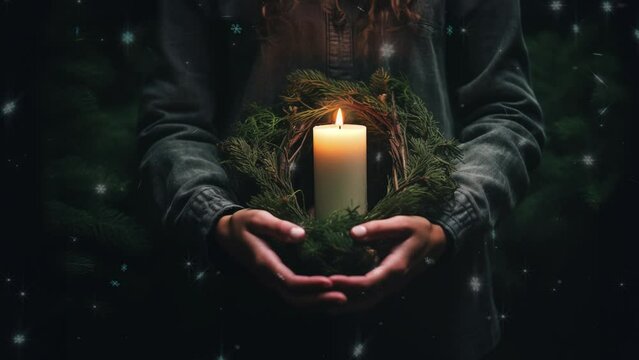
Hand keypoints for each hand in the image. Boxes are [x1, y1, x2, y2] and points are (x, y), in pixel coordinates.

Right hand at [215, 209, 346, 307]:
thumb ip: (278, 227)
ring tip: (342, 298)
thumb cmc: (244, 224)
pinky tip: (329, 293)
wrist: (227, 234)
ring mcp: (272, 280)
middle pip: (295, 298)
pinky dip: (312, 297)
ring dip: (318, 301)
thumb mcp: (258, 219)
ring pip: (295, 300)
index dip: (310, 284)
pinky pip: (295, 294)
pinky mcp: (277, 279)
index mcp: (265, 264)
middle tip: (344, 297)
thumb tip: (301, 234)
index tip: (330, 281)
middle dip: (319, 300)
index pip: (290, 282)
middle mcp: (269, 277)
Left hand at [329, 215, 446, 312]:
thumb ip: (378, 228)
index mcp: (395, 267)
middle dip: (341, 299)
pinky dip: (351, 302)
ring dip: (344, 306)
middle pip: (364, 299)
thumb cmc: (418, 231)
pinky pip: (368, 299)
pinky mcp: (386, 287)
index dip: (349, 283)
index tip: (330, 279)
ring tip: (320, 303)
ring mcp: (390, 287)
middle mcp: (392, 282)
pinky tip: (334, 300)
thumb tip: (353, 233)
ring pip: (365, 303)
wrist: (436, 243)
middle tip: (318, 296)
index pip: (369, 282)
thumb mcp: (402, 223)